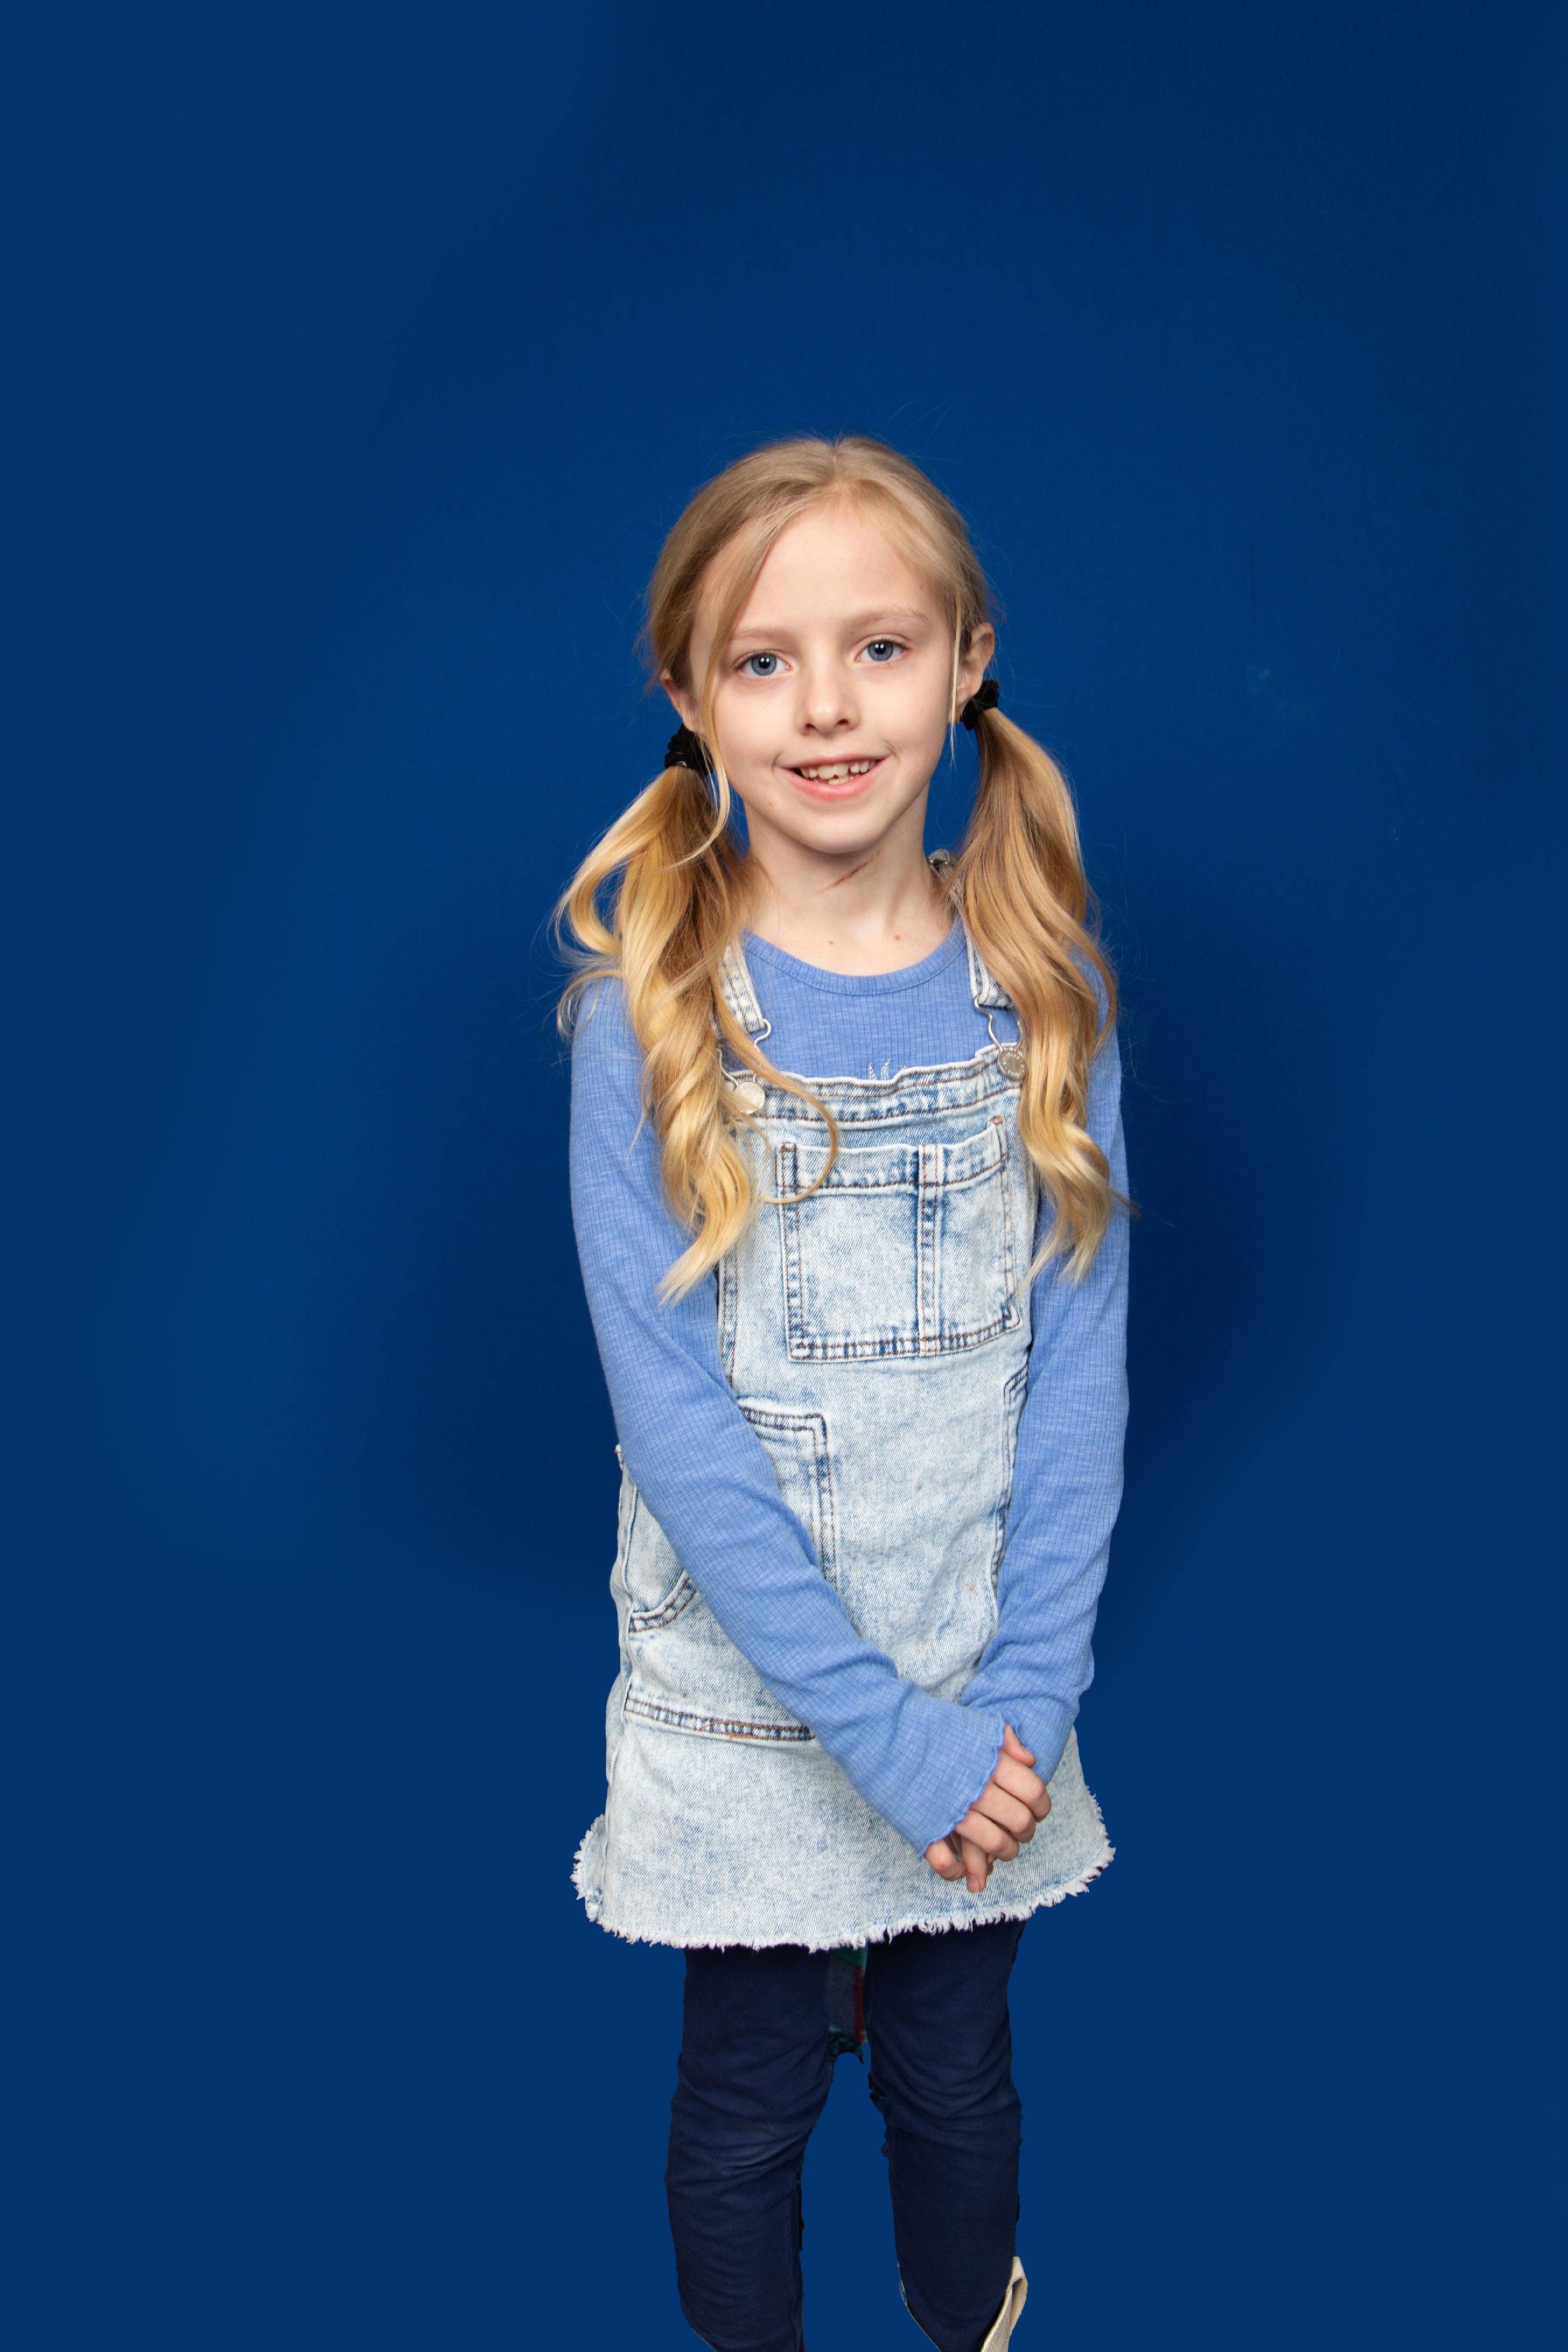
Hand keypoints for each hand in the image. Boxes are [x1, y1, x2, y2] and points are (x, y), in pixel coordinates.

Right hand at [924, 1727, 1051, 1893]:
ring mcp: (949, 1810)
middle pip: (1019, 1821)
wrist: (881, 1727)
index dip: (1042, 1806)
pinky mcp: (923, 1827)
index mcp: (990, 1762)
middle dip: (1025, 1832)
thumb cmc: (928, 1723)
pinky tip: (962, 1869)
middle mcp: (974, 1788)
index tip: (1039, 1811)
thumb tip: (1031, 1762)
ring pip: (992, 1845)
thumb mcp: (974, 1723)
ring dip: (1003, 1853)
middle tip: (1021, 1833)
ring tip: (1002, 1852)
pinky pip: (947, 1862)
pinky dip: (958, 1871)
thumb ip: (1006, 1739)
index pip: (1034, 1792)